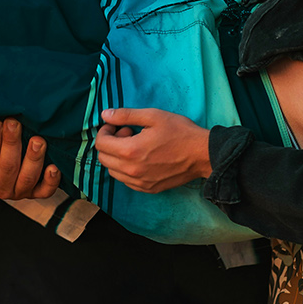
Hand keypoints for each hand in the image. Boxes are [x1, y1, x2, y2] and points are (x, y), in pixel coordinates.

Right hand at [0, 118, 60, 199]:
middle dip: (12, 143)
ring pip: (27, 178)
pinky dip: (51, 180)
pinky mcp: (36, 193)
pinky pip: (45, 191)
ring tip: (37, 140)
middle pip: (8, 168)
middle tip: (14, 123)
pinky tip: (53, 167)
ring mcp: (18, 192)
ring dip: (33, 158)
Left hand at [93, 108, 211, 192]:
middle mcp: (132, 171)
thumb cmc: (180, 132)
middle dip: (110, 143)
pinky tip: (141, 158)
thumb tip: (105, 115)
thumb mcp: (153, 116)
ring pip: (113, 171)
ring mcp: (140, 183)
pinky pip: (126, 181)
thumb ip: (126, 115)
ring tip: (135, 145)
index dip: (105, 130)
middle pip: (103, 159)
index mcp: (131, 151)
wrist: (202, 154)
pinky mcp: (148, 189)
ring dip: (117, 157)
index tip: (117, 125)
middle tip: (128, 133)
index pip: (101, 143)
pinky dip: (126, 169)